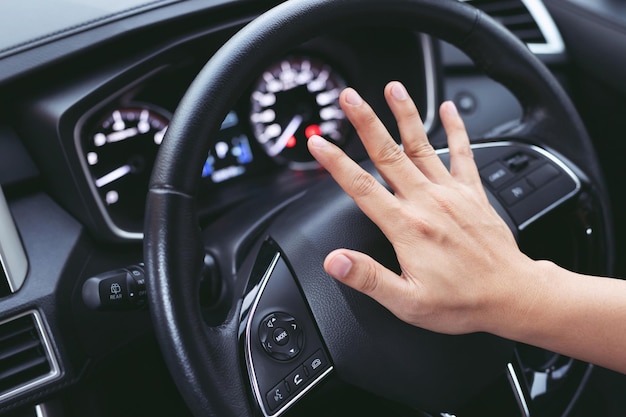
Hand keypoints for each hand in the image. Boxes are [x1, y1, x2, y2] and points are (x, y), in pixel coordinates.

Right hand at [307, 81, 537, 334]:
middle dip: (365, 122)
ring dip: (405, 114)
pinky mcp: (472, 193)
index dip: (336, 163)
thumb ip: (368, 277)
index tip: (318, 143)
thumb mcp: (407, 301)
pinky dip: (456, 129)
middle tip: (349, 97)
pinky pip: (463, 153)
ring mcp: (451, 193)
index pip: (361, 187)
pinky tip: (449, 109)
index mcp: (407, 226)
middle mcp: (427, 202)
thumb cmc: (462, 301)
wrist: (512, 295)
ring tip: (392, 88)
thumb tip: (335, 261)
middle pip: (388, 154)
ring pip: (421, 145)